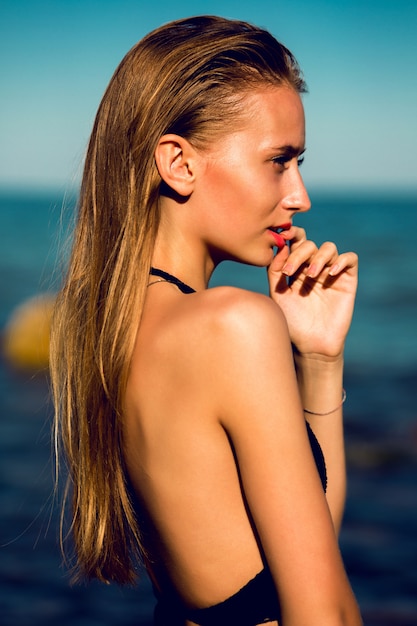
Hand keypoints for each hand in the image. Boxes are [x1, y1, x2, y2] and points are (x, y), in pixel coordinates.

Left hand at [268, 226, 357, 357]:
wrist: (311, 344)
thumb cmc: (292, 321)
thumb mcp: (278, 294)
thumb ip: (275, 271)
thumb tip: (280, 246)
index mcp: (296, 268)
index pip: (296, 242)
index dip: (291, 234)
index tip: (282, 236)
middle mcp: (313, 267)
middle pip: (309, 244)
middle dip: (299, 254)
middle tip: (290, 271)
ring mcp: (331, 272)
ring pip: (329, 248)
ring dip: (319, 257)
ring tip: (311, 276)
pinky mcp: (347, 281)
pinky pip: (350, 259)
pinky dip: (342, 260)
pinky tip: (330, 273)